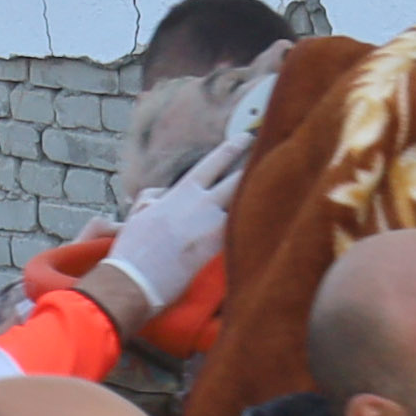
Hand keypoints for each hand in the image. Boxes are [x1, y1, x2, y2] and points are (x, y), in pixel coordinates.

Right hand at [90, 88, 271, 323]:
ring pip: (245, 206)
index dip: (232, 148)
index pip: (214, 163)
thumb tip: (163, 195)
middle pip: (239, 181)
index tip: (245, 138)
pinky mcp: (218, 249)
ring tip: (281, 193)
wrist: (136, 278)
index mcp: (183, 191)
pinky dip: (256, 228)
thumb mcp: (141, 213)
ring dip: (259, 200)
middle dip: (256, 169)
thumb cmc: (134, 247)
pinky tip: (271, 226)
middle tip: (273, 160)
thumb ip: (155, 198)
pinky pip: (243, 233)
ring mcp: (213, 225)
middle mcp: (202, 203)